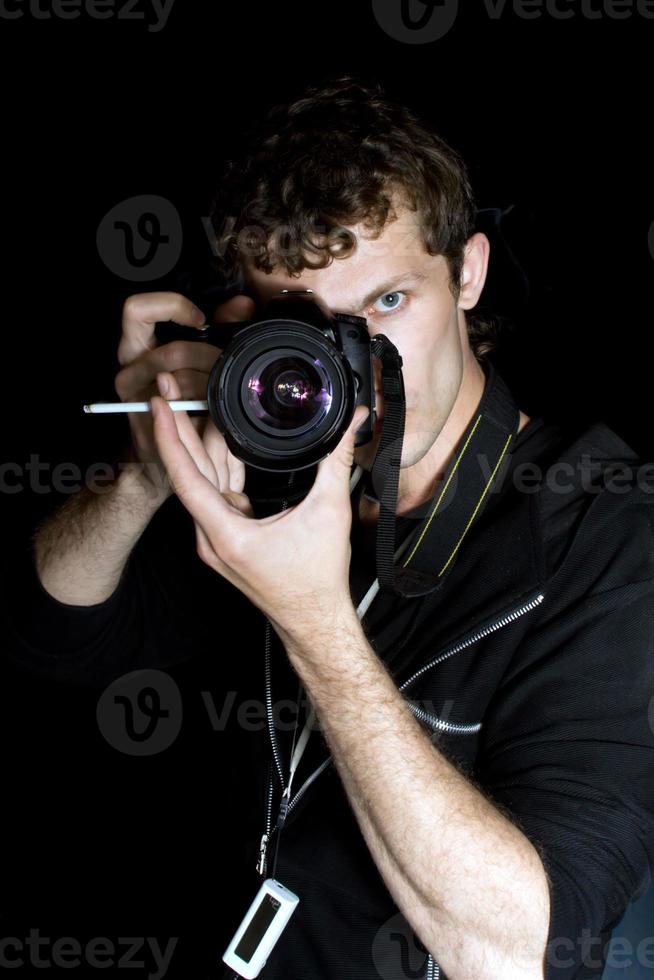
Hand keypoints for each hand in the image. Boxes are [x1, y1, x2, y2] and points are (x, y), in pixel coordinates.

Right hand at [114, 290, 254, 500]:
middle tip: (225, 369)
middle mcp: (130, 368)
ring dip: (210, 386)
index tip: (200, 320)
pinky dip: (206, 408)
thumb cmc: (187, 403)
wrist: (169, 457)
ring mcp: (136, 398)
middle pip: (173, 352)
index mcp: (137, 345)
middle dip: (210, 361)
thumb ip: (218, 330)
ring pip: (181, 383)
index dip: (170, 306)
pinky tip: (216, 410)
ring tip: (221, 392)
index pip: (138, 310)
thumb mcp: (202, 360)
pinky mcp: (147, 423)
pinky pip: (182, 410)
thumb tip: (243, 304)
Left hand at [150, 382, 368, 639]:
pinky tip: (226, 442)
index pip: (185, 477)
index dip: (169, 436)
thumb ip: (337, 460)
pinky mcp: (228, 538)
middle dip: (179, 429)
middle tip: (169, 390)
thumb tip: (350, 423)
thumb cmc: (316, 580)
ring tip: (195, 405)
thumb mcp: (330, 511)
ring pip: (203, 483)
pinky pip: (218, 495)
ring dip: (202, 446)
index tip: (158, 405)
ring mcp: (218, 539)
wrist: (315, 620)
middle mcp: (212, 537)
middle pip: (189, 473)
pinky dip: (221, 467)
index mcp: (225, 533)